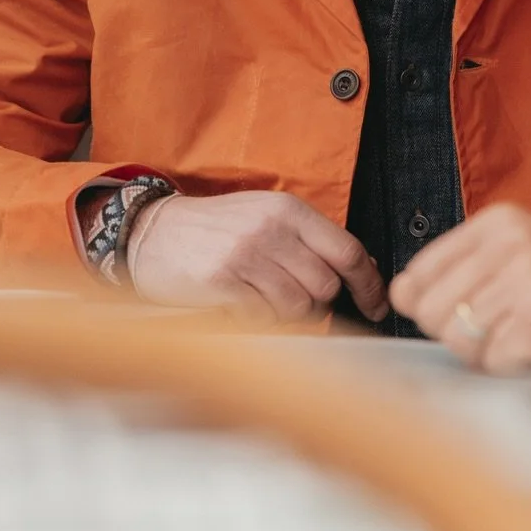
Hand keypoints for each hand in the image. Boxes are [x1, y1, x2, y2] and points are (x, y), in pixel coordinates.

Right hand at [128, 190, 387, 325]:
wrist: (153, 232)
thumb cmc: (214, 229)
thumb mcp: (265, 216)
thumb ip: (310, 238)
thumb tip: (363, 268)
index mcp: (288, 210)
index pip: (348, 251)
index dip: (369, 284)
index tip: (377, 305)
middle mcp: (271, 229)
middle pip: (326, 285)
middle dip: (318, 302)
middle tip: (294, 298)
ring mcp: (246, 256)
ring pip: (298, 306)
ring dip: (288, 314)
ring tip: (263, 299)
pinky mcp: (222, 283)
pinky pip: (263, 318)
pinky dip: (259, 320)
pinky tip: (242, 306)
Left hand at [388, 203, 530, 373]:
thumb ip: (471, 270)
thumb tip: (401, 296)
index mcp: (500, 222)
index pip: (416, 276)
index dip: (432, 312)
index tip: (469, 321)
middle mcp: (510, 243)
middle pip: (429, 313)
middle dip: (461, 338)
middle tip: (510, 336)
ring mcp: (527, 280)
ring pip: (459, 341)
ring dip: (491, 358)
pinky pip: (493, 363)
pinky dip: (517, 371)